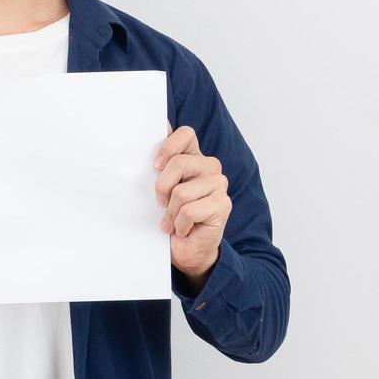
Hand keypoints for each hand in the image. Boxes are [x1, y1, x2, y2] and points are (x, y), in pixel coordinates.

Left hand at [153, 121, 229, 287]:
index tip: (155, 165)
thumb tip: (159, 128)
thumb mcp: (160, 188)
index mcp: (194, 157)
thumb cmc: (171, 216)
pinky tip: (183, 229)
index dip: (167, 147)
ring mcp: (219, 185)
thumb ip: (160, 164)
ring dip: (171, 212)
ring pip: (181, 192)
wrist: (186, 250)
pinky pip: (189, 211)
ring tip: (173, 219)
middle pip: (179, 163)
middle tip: (161, 203)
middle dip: (162, 187)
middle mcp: (210, 166)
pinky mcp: (223, 204)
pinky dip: (180, 224)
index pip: (186, 134)